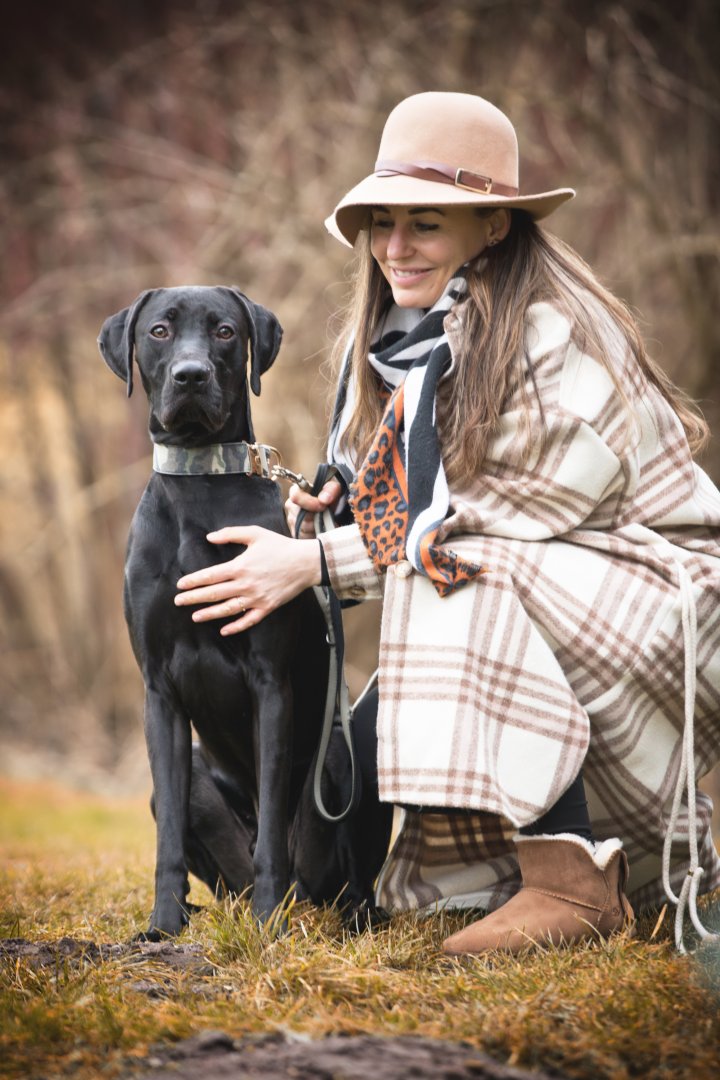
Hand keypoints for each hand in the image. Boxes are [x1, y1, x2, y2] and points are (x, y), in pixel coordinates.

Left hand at [174, 526, 321, 634]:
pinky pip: (248, 620)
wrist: (306, 563)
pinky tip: (224, 630)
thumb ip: (231, 534)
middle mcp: (246, 584)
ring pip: (227, 609)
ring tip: (195, 617)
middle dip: (194, 598)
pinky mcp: (267, 607)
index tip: (180, 585)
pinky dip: (236, 626)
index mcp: (241, 566)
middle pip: (214, 594)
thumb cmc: (280, 546)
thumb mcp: (255, 534)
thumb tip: (209, 537)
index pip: (211, 576)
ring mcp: (256, 598)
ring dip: (209, 614)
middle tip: (178, 602)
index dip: (193, 581)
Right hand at [285, 478, 342, 537]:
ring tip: (326, 522)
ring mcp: (292, 520)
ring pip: (303, 528)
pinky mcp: (296, 533)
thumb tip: (323, 499)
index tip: (323, 506)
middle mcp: (291, 506)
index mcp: (297, 491)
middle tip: (328, 515)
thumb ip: (330, 489)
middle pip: (300, 516)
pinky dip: (315, 535)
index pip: (296, 497)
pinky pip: (304, 537)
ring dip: (317, 527)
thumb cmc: (331, 494)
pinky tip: (322, 528)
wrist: (332, 506)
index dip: (310, 502)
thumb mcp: (334, 487)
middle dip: (316, 517)